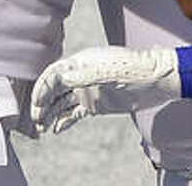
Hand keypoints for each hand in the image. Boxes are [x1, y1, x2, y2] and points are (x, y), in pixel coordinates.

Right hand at [31, 46, 179, 133]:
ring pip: (62, 103)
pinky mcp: (95, 104)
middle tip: (36, 119)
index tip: (36, 103)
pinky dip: (65, 120)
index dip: (42, 88)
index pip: (53, 75)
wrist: (155, 79)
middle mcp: (80, 76)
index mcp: (80, 63)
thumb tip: (56, 79)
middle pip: (54, 90)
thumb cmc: (131, 70)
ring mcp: (88, 90)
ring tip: (42, 128)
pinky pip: (75, 113)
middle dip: (43, 104)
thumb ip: (80, 76)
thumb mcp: (104, 72)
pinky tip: (56, 129)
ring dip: (51, 114)